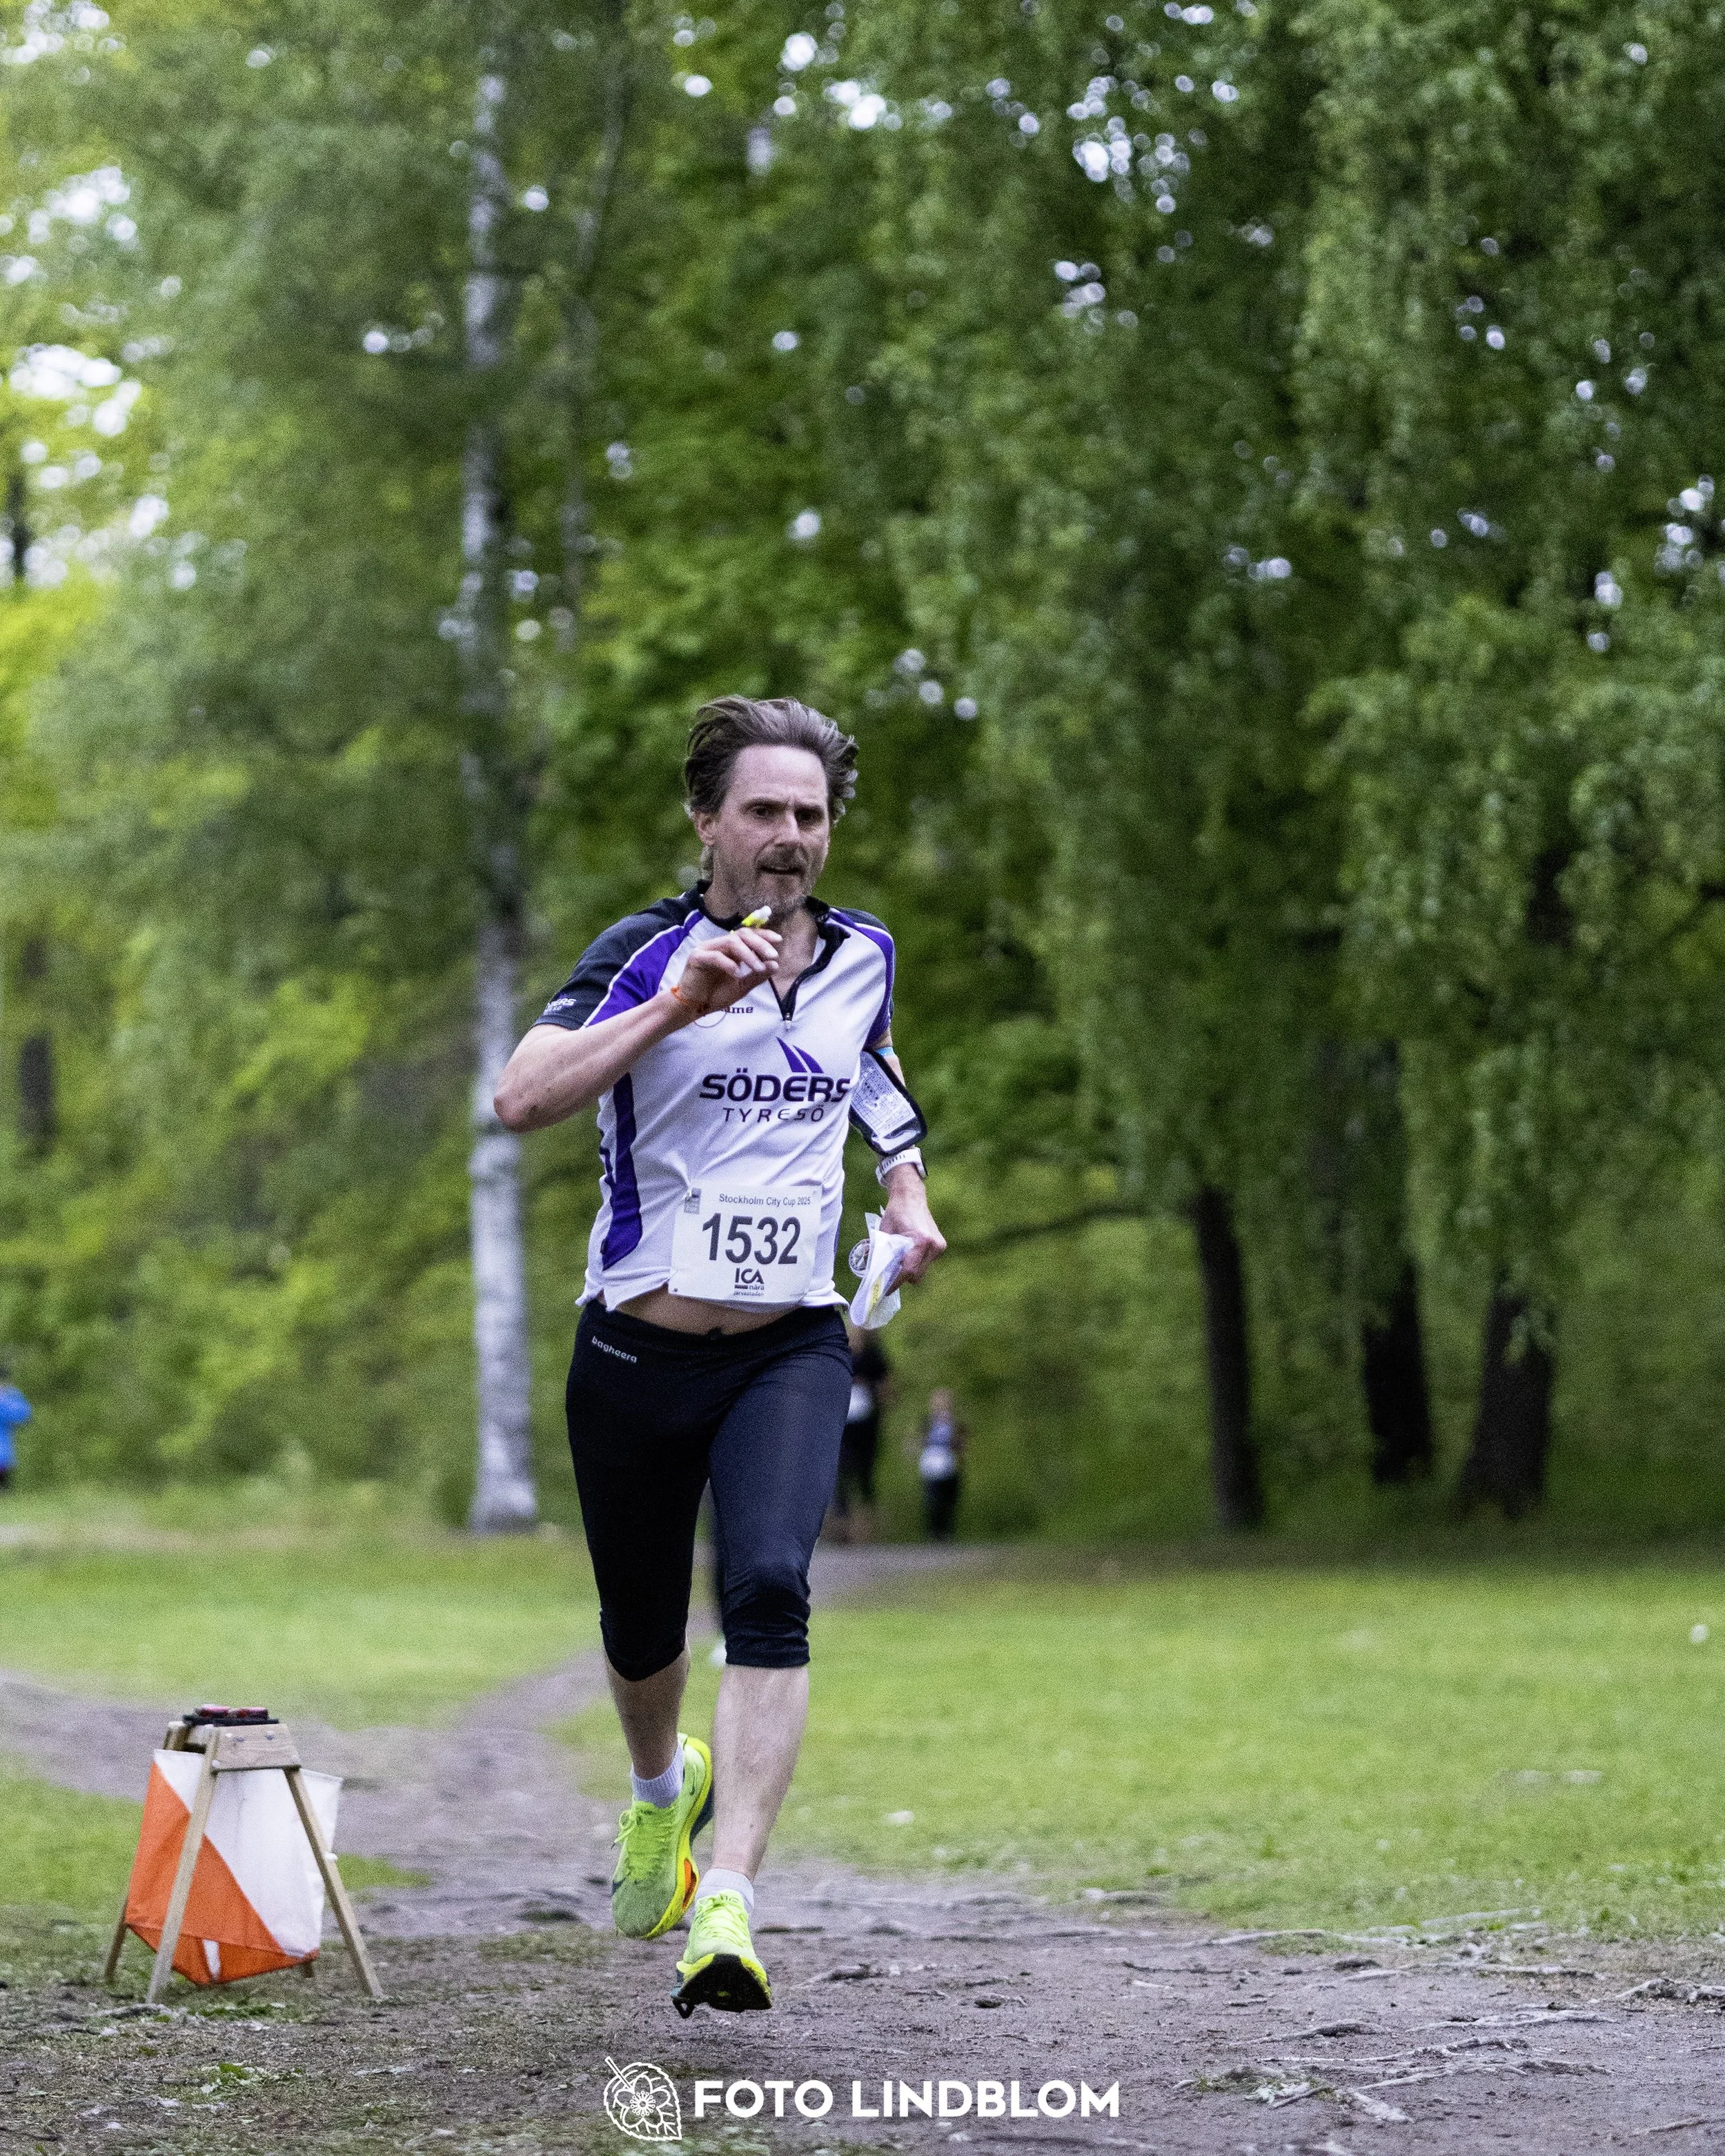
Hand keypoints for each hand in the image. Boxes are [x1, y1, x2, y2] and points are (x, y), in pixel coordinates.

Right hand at [664, 927, 779, 1019]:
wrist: (693, 1007)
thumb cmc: (715, 995)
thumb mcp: (742, 986)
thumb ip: (757, 975)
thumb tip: (775, 964)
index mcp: (729, 950)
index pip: (748, 935)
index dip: (763, 935)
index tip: (779, 940)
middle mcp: (718, 945)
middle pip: (741, 935)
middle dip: (759, 944)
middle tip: (772, 955)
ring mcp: (706, 949)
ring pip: (730, 943)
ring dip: (748, 954)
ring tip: (758, 967)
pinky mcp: (696, 958)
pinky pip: (715, 956)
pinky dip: (728, 963)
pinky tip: (737, 973)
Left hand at [879, 1166, 945, 1284]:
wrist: (911, 1196)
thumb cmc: (896, 1212)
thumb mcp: (884, 1233)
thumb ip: (881, 1253)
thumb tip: (873, 1273)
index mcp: (920, 1240)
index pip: (908, 1270)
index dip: (896, 1282)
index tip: (885, 1289)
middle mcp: (933, 1245)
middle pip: (916, 1275)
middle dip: (902, 1278)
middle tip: (889, 1275)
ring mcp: (939, 1246)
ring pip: (922, 1271)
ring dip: (910, 1270)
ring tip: (899, 1260)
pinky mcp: (941, 1246)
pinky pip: (927, 1263)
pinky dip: (917, 1262)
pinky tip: (909, 1252)